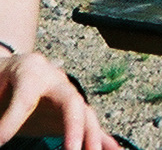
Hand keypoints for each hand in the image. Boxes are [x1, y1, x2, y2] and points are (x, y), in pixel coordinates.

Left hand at [0, 51, 120, 148]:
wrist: (10, 69)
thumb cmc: (0, 78)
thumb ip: (0, 111)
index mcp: (31, 71)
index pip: (25, 99)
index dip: (11, 123)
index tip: (0, 142)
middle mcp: (55, 80)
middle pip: (72, 103)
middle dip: (75, 129)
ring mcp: (67, 94)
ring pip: (85, 115)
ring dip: (91, 137)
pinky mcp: (71, 111)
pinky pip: (88, 124)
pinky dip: (101, 138)